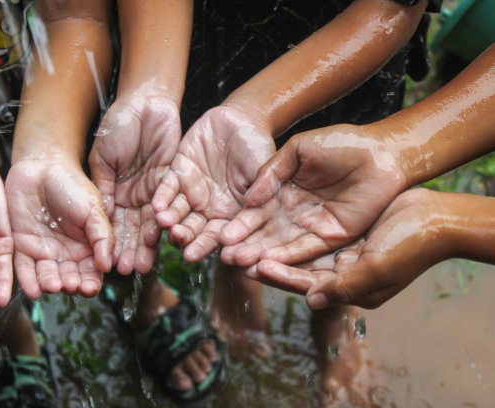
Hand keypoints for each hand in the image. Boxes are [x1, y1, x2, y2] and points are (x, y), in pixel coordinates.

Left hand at [5, 158, 112, 298]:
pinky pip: (24, 268)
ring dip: (50, 284)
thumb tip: (108, 265)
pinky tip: (34, 289)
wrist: (42, 167)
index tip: (90, 286)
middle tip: (70, 285)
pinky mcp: (22, 246)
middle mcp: (66, 253)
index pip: (92, 272)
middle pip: (70, 278)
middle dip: (71, 284)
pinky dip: (28, 281)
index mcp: (87, 247)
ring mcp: (44, 251)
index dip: (91, 282)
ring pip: (48, 276)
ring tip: (53, 285)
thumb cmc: (73, 184)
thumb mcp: (94, 210)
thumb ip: (103, 237)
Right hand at [89, 95, 180, 273]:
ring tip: (145, 263)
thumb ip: (104, 188)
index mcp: (116, 192)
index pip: (113, 224)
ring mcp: (156, 189)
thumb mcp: (102, 159)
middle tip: (130, 270)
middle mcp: (136, 196)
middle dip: (131, 249)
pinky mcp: (176, 179)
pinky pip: (172, 203)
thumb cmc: (118, 126)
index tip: (109, 264)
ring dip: (149, 242)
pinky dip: (167, 219)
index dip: (111, 243)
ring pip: (154, 221)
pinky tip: (165, 235)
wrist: (143, 103)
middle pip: (134, 228)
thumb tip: (99, 219)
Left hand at [152, 105, 275, 260]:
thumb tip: (255, 211)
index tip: (194, 255)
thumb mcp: (263, 173)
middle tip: (177, 240)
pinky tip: (156, 206)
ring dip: (168, 220)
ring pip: (176, 212)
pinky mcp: (178, 173)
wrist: (242, 119)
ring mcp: (191, 191)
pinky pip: (166, 188)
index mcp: (230, 214)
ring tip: (163, 223)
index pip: (217, 236)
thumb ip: (260, 193)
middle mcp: (208, 208)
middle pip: (193, 229)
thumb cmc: (258, 148)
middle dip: (184, 236)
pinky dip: (161, 197)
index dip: (206, 245)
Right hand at [220, 123, 407, 265]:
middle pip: (265, 233)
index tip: (223, 236)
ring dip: (260, 255)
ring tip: (239, 263)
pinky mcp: (333, 238)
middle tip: (225, 256)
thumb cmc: (340, 143)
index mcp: (283, 192)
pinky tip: (267, 263)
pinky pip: (306, 250)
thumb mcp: (298, 150)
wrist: (381, 152)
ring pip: (281, 245)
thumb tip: (247, 199)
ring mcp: (313, 227)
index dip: (241, 225)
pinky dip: (286, 258)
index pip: (257, 213)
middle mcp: (295, 213)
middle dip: (245, 245)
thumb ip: (271, 171)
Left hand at [248, 188, 444, 308]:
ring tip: (243, 236)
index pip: (303, 284)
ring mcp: (337, 253)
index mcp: (346, 288)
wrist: (434, 218)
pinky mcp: (338, 234)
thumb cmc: (411, 246)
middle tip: (233, 253)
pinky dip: (289, 226)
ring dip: (271, 242)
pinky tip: (269, 217)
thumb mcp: (379, 269)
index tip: (252, 266)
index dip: (278, 275)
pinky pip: (307, 231)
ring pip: (296, 249)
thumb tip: (311, 301)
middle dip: (264, 259)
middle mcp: (337, 274)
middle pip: (293, 268)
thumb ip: (346, 286)